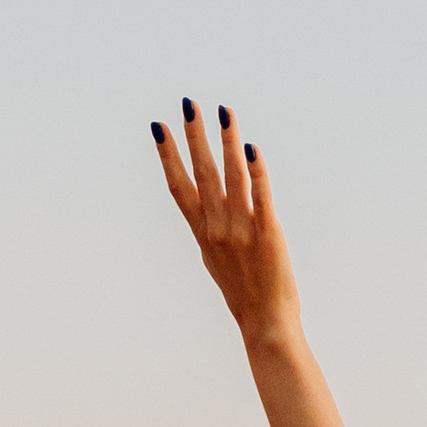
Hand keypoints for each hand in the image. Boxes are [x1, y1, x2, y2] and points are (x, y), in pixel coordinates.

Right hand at [152, 102, 301, 349]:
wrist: (264, 322)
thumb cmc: (243, 292)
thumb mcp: (217, 258)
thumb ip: (212, 227)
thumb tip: (209, 201)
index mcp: (202, 232)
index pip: (179, 186)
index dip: (167, 155)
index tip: (158, 127)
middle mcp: (217, 228)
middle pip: (202, 173)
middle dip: (194, 136)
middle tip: (188, 104)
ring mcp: (241, 229)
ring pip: (231, 176)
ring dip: (226, 141)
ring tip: (224, 111)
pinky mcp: (268, 232)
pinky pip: (261, 195)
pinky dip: (257, 171)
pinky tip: (252, 148)